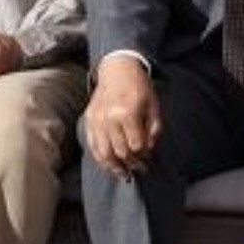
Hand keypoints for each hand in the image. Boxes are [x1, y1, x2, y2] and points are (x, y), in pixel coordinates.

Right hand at [83, 55, 161, 179]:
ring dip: (114, 168)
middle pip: (120, 152)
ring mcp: (96, 120)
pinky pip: (93, 145)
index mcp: (127, 113)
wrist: (117, 68)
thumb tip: (150, 149)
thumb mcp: (153, 105)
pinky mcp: (89, 120)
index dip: (144, 157)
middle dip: (132, 164)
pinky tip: (110, 164)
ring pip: (103, 154)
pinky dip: (101, 158)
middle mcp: (109, 119)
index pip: (135, 146)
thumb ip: (154, 129)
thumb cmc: (138, 86)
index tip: (149, 161)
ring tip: (124, 174)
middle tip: (140, 170)